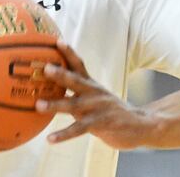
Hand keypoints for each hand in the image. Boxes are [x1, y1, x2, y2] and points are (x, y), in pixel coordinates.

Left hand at [36, 40, 157, 149]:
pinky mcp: (99, 124)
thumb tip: (48, 87)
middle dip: (60, 74)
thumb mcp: (95, 96)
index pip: (79, 64)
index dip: (68, 52)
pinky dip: (63, 134)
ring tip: (38, 105)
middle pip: (75, 80)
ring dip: (55, 105)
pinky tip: (50, 139)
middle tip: (45, 68)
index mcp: (91, 84)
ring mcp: (96, 108)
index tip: (57, 41)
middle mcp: (93, 93)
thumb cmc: (110, 110)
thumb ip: (76, 91)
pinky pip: (78, 129)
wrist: (140, 124)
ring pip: (73, 105)